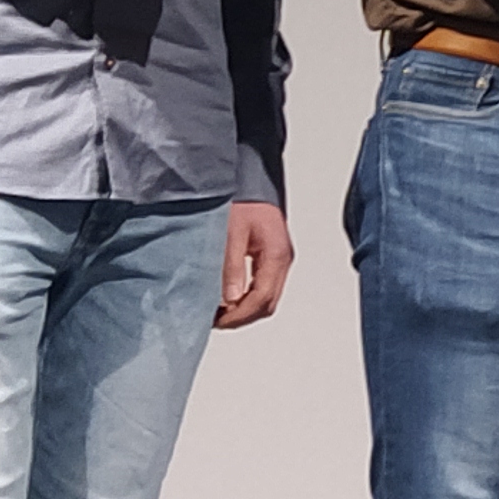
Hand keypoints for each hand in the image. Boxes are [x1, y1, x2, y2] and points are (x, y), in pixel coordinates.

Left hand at [215, 202, 293, 326]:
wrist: (251, 177)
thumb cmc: (243, 198)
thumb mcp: (231, 231)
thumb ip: (231, 266)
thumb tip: (229, 298)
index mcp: (277, 255)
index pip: (261, 298)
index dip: (239, 315)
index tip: (217, 321)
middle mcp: (282, 260)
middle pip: (267, 303)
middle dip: (241, 317)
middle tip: (215, 320)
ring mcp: (279, 260)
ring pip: (267, 298)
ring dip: (244, 309)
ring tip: (219, 311)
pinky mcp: (271, 258)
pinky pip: (263, 287)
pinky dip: (247, 297)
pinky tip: (228, 296)